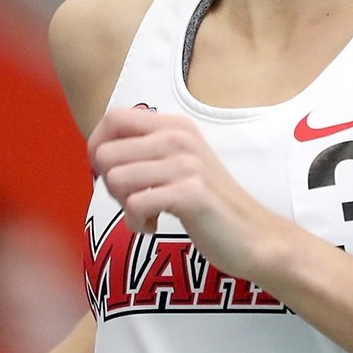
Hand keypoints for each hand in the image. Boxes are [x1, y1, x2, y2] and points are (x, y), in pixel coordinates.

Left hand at [88, 108, 286, 283]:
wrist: (254, 235)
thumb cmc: (209, 203)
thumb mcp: (180, 163)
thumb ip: (146, 150)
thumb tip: (98, 152)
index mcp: (175, 125)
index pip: (112, 118)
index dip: (98, 147)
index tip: (112, 175)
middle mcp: (180, 138)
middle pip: (106, 153)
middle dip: (110, 184)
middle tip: (134, 200)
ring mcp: (186, 164)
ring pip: (116, 179)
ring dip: (124, 206)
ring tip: (147, 214)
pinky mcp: (189, 194)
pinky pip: (135, 205)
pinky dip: (137, 223)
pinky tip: (154, 227)